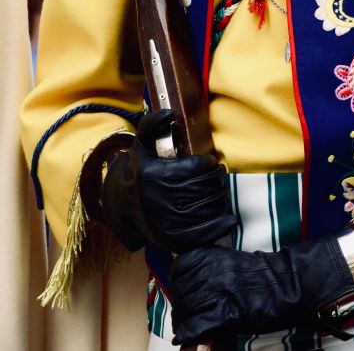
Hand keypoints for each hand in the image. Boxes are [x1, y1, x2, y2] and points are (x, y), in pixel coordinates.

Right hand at [100, 109, 236, 252]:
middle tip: (220, 176)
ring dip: (220, 198)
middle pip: (203, 188)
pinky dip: (220, 226)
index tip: (211, 162)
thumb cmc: (139, 171)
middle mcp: (160, 199)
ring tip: (220, 191)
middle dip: (217, 180)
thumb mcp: (141, 144)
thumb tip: (170, 113)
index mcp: (155, 175)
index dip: (208, 164)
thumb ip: (152, 124)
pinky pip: (203, 233)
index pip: (194, 168)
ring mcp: (166, 222)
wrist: (124, 206)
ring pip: (206, 208)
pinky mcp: (172, 240)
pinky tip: (229, 219)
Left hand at [169, 239, 353, 344]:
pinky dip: (189, 334)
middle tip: (182, 316)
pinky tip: (186, 339)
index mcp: (213, 255)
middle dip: (178, 307)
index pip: (179, 268)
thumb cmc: (263, 274)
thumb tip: (192, 280)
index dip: (175, 283)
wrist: (289, 284)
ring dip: (182, 322)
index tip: (178, 292)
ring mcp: (220, 292)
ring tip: (184, 329)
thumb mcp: (231, 261)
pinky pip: (199, 326)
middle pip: (181, 291)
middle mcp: (213, 271)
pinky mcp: (229, 314)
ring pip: (187, 309)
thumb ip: (210, 266)